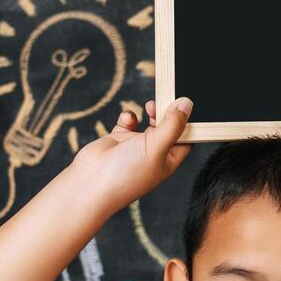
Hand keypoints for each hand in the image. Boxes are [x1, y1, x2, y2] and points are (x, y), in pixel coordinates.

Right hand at [70, 97, 193, 209]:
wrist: (91, 181)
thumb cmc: (127, 172)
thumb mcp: (156, 147)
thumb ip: (173, 125)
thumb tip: (187, 103)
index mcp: (169, 161)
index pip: (187, 139)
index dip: (189, 122)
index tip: (187, 104)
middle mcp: (154, 154)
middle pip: (169, 128)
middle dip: (169, 113)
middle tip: (167, 99)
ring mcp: (136, 146)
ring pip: (150, 122)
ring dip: (151, 111)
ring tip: (150, 105)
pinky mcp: (119, 140)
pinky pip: (129, 122)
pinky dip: (129, 117)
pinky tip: (127, 119)